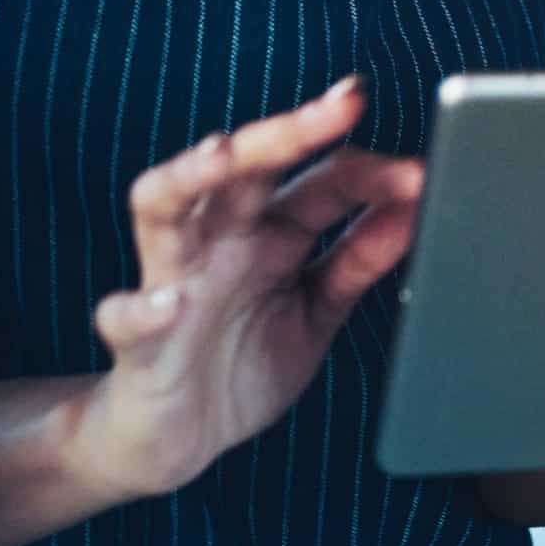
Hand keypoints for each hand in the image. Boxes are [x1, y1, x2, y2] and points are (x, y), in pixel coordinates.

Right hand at [74, 76, 424, 497]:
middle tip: (343, 104)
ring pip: (163, 206)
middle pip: (244, 166)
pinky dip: (141, 308)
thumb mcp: (317, 310)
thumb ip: (357, 260)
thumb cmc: (242, 359)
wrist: (176, 441)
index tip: (419, 172)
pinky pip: (124, 316)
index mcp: (268, 231)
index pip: (320, 179)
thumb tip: (414, 209)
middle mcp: (217, 240)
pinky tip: (168, 303)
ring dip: (189, 174)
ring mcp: (171, 282)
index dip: (370, 170)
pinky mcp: (138, 342)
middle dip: (290, 130)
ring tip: (222, 153)